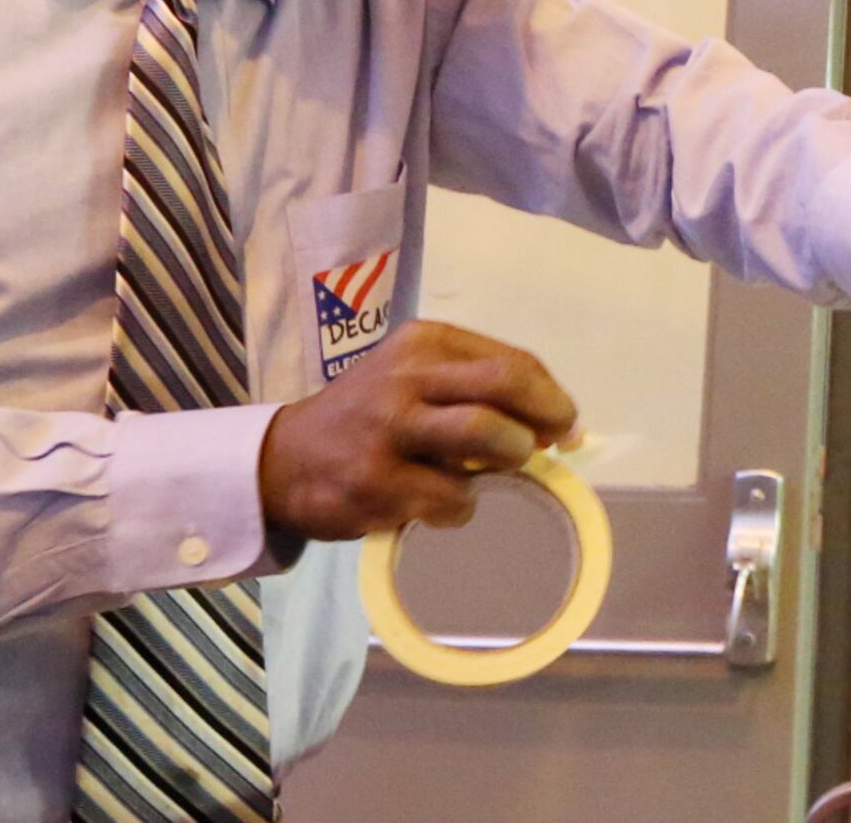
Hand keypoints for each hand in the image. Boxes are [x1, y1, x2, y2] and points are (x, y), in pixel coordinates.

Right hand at [255, 320, 579, 540]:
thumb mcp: (413, 377)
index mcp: (422, 343)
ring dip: (507, 459)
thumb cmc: (368, 416)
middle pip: (505, 386)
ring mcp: (386, 429)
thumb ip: (477, 388)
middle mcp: (404, 377)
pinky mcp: (373, 482)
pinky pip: (450, 498)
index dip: (552, 396)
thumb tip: (561, 426)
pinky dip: (460, 507)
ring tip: (495, 471)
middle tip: (552, 445)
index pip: (512, 362)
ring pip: (483, 435)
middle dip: (545, 418)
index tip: (566, 424)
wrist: (283, 459)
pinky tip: (437, 503)